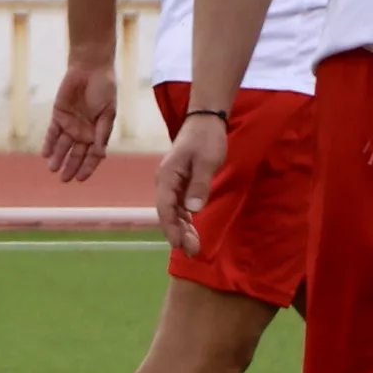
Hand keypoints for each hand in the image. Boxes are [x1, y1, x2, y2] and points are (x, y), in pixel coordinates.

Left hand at [41, 52, 117, 181]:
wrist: (90, 69)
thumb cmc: (104, 89)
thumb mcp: (108, 113)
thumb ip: (102, 133)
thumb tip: (100, 154)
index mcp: (98, 132)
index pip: (92, 155)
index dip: (87, 167)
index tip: (80, 179)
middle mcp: (84, 131)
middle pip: (76, 154)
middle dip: (70, 166)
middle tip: (64, 179)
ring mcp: (70, 124)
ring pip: (62, 146)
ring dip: (58, 158)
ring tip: (53, 169)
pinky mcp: (59, 115)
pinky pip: (52, 133)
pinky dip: (49, 143)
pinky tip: (45, 154)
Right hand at [152, 117, 226, 256]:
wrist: (205, 121)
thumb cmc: (206, 139)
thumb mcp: (206, 161)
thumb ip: (199, 185)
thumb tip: (192, 210)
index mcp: (167, 176)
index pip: (165, 207)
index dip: (171, 227)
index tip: (179, 244)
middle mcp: (165, 182)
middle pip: (168, 213)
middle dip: (177, 233)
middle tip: (192, 252)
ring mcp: (172, 183)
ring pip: (174, 211)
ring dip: (182, 229)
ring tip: (193, 247)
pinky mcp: (181, 184)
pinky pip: (180, 206)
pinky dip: (186, 220)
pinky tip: (192, 231)